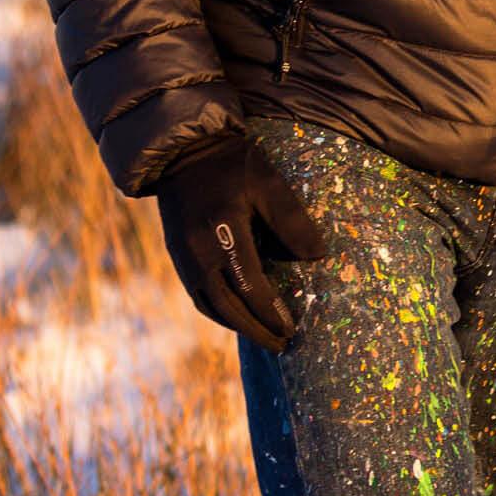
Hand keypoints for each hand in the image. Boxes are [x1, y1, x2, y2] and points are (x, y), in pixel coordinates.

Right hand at [155, 134, 327, 347]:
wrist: (183, 149)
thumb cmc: (232, 164)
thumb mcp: (268, 183)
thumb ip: (291, 220)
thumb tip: (318, 257)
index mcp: (223, 235)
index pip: (250, 288)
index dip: (271, 313)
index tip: (291, 330)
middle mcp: (198, 254)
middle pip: (229, 307)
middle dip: (256, 330)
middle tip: (281, 346)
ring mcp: (183, 257)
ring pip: (210, 306)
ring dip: (236, 325)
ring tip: (262, 336)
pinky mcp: (177, 255)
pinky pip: (198, 295)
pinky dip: (218, 311)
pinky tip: (235, 314)